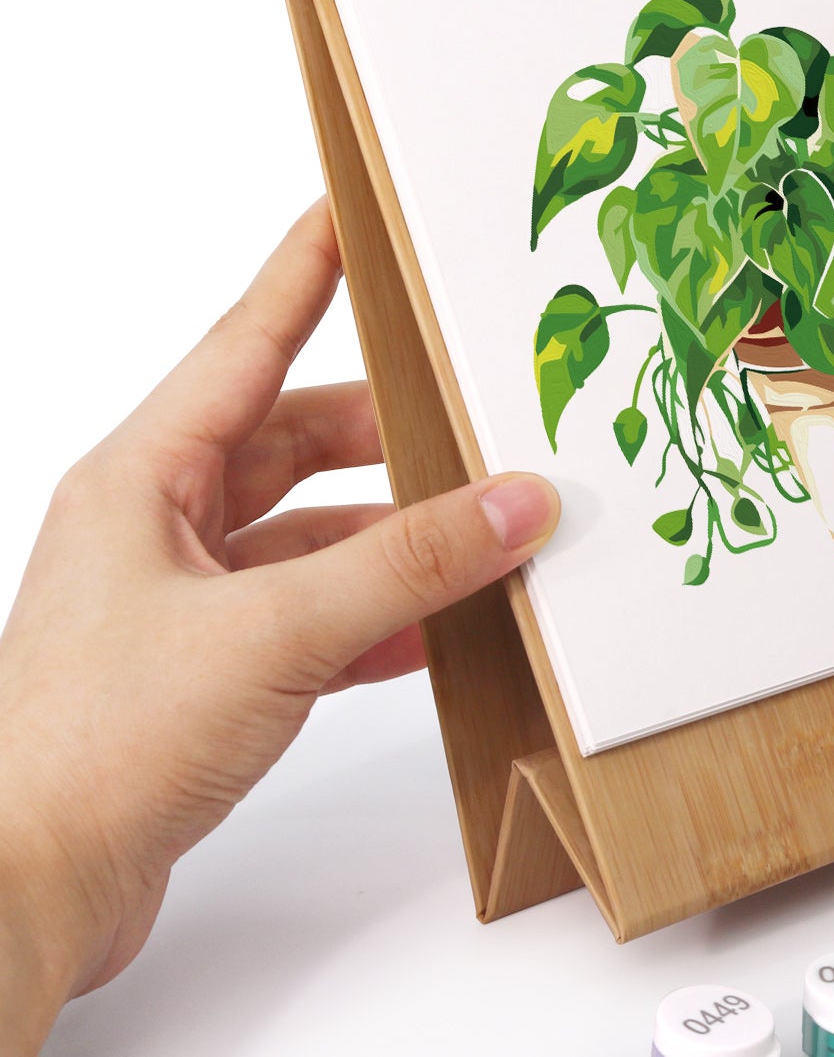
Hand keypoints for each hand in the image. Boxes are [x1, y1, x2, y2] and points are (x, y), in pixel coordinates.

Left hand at [0, 202, 559, 1053]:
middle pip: (295, 443)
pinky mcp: (207, 672)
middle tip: (469, 417)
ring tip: (478, 533)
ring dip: (392, 538)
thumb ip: (406, 563)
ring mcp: (182, 602)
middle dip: (388, 435)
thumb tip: (512, 503)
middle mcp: (159, 526)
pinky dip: (376, 616)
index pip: (245, 343)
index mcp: (145, 478)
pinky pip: (312, 615)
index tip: (349, 216)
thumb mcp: (275, 631)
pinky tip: (434, 632)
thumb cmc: (93, 743)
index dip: (302, 273)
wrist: (26, 891)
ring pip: (312, 535)